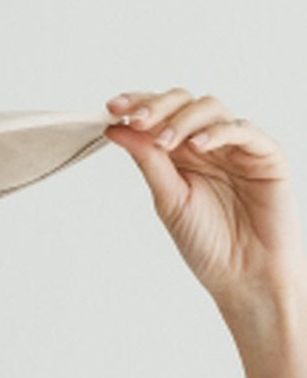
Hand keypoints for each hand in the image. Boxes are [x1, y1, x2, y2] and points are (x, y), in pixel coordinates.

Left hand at [104, 87, 306, 377]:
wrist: (244, 275)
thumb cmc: (208, 243)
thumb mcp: (168, 199)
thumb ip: (147, 161)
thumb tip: (116, 129)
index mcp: (180, 154)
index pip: (159, 115)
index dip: (137, 105)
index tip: (112, 108)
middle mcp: (208, 144)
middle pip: (183, 102)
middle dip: (156, 106)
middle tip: (136, 120)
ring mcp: (237, 147)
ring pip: (211, 108)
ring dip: (183, 119)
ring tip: (164, 141)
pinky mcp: (265, 156)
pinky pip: (243, 131)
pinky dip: (218, 132)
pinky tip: (198, 145)